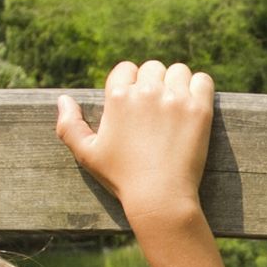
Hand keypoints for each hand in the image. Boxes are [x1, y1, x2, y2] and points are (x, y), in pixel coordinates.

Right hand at [56, 60, 220, 230]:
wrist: (159, 198)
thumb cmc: (122, 178)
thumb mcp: (86, 154)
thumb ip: (69, 125)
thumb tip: (63, 100)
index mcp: (117, 97)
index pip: (126, 69)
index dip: (130, 84)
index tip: (135, 104)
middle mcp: (146, 91)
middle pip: (152, 68)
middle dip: (153, 83)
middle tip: (156, 109)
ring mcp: (174, 98)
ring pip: (178, 71)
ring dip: (176, 83)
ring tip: (175, 106)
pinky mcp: (199, 109)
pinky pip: (203, 80)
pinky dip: (199, 87)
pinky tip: (193, 105)